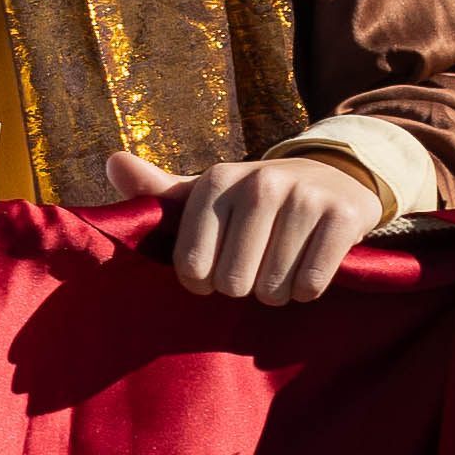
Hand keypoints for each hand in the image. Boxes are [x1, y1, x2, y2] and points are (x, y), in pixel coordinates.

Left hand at [105, 148, 388, 306]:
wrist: (331, 177)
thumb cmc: (253, 199)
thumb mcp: (207, 194)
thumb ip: (157, 191)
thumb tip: (112, 163)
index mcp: (217, 182)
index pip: (193, 267)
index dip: (203, 282)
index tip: (213, 271)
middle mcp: (259, 183)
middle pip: (234, 282)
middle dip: (243, 288)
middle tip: (253, 267)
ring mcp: (303, 198)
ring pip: (274, 287)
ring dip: (276, 291)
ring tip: (280, 267)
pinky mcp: (342, 216)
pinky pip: (312, 283)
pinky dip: (307, 290)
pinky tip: (306, 269)